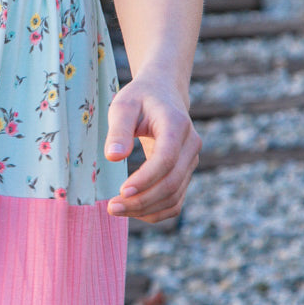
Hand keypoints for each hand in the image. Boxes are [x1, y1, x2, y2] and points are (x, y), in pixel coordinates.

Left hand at [103, 75, 200, 222]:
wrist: (163, 93)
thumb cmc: (139, 98)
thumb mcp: (123, 105)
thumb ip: (118, 130)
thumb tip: (113, 158)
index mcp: (176, 125)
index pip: (166, 159)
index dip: (145, 179)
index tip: (121, 191)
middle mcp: (190, 145)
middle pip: (171, 183)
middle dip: (141, 201)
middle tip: (112, 207)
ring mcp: (191, 161)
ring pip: (174, 197)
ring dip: (146, 210)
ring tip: (117, 209)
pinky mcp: (186, 173)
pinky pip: (175, 201)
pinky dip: (155, 211)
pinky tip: (132, 210)